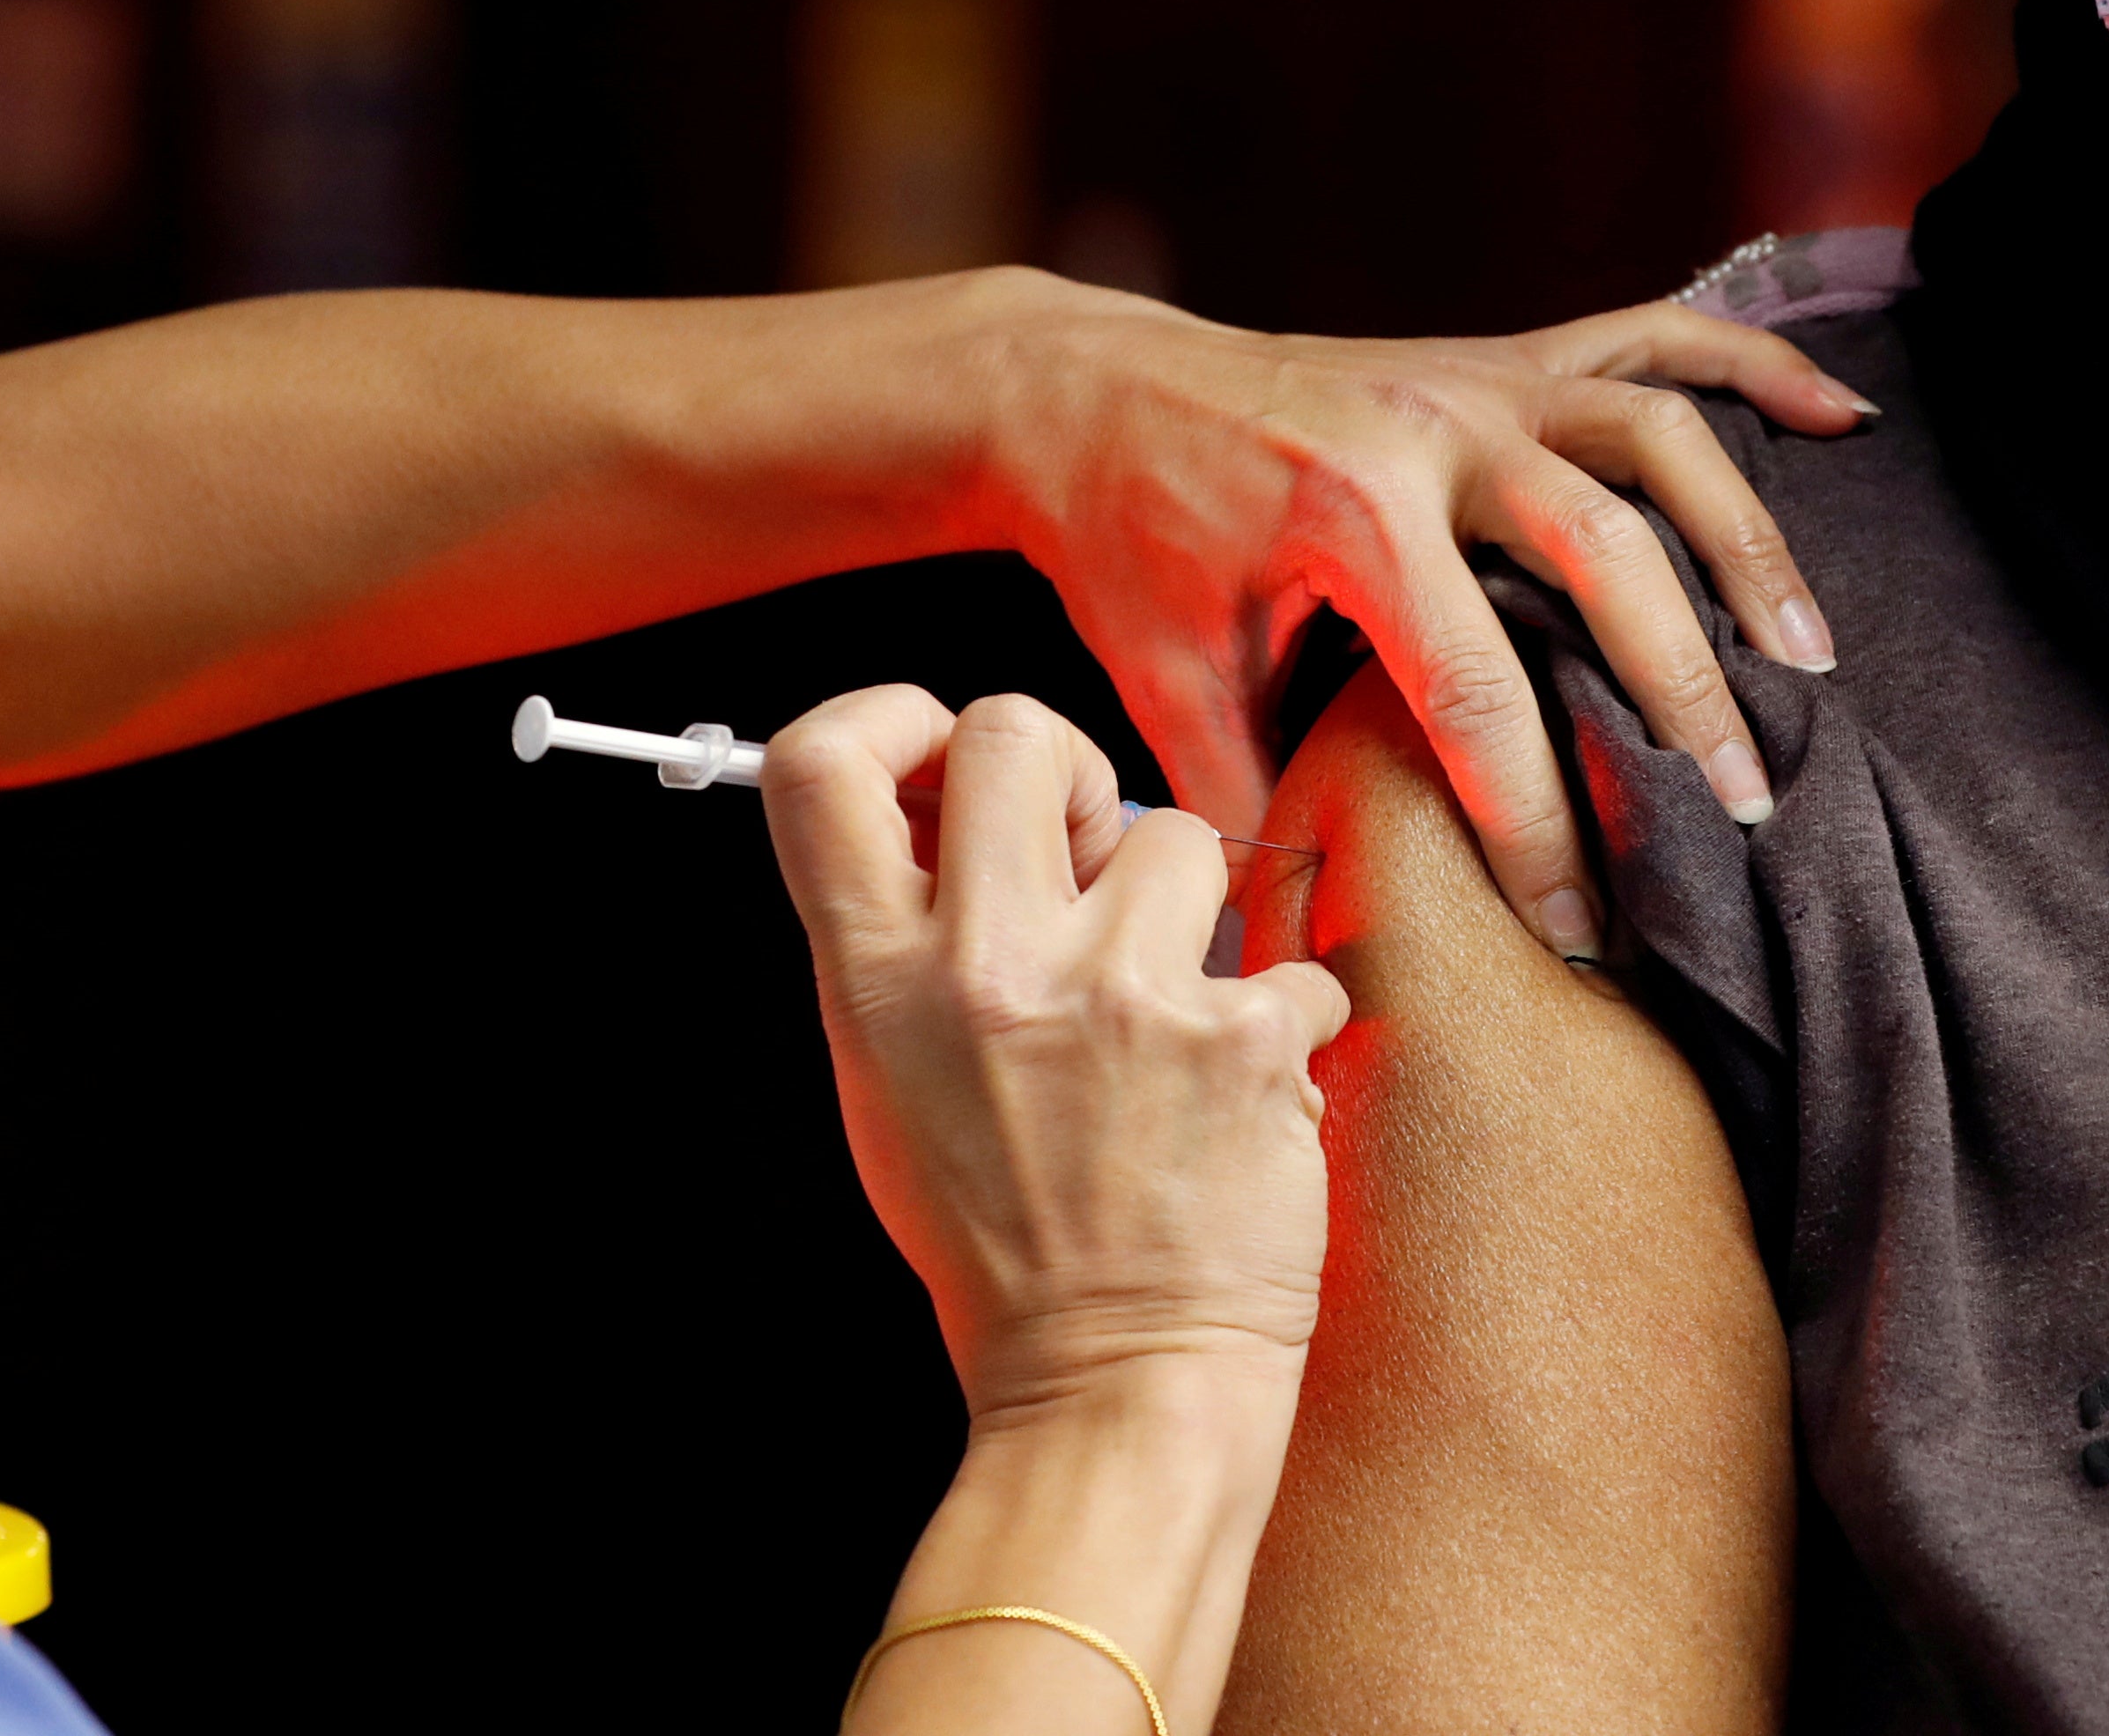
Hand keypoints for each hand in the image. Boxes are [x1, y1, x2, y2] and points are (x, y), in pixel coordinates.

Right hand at [766, 686, 1353, 1426]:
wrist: (1116, 1387)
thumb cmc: (1005, 1248)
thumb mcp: (888, 1088)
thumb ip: (900, 943)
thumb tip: (933, 807)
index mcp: (878, 984)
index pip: (821, 764)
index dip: (888, 720)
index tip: (939, 759)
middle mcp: (988, 970)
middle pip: (1009, 732)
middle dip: (1062, 771)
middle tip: (1083, 859)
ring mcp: (1120, 997)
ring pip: (1172, 832)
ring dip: (1185, 911)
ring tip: (1168, 1016)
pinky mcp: (1239, 1036)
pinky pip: (1287, 957)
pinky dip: (1284, 1018)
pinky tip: (1244, 1091)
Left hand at [955, 279, 1872, 961]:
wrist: (1088, 389)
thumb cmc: (1127, 543)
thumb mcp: (1164, 679)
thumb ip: (1246, 801)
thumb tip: (1313, 934)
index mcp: (1347, 516)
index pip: (1472, 691)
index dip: (1534, 821)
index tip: (1581, 925)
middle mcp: (1430, 427)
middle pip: (1601, 552)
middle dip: (1682, 688)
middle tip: (1746, 804)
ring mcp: (1478, 374)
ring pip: (1656, 435)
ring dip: (1746, 541)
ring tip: (1810, 658)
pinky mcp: (1502, 351)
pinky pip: (1653, 333)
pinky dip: (1754, 365)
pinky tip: (1842, 414)